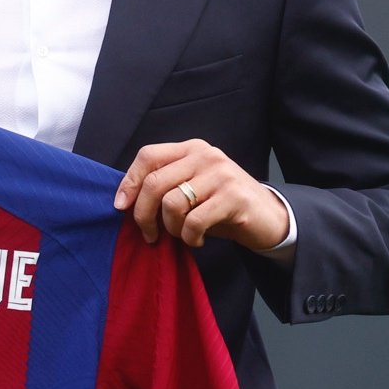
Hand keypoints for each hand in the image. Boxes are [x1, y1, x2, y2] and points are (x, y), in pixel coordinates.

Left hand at [114, 140, 289, 250]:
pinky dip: (189, 237)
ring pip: (172, 203)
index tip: (120, 206)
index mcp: (191, 148)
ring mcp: (221, 174)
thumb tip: (125, 201)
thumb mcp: (191, 187)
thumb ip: (165, 185)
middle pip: (154, 182)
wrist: (268, 217)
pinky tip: (197, 240)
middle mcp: (205, 156)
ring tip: (181, 235)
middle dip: (143, 214)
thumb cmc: (221, 205)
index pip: (148, 156)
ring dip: (170, 228)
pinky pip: (194, 222)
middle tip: (149, 234)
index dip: (129, 181)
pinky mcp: (234, 197)